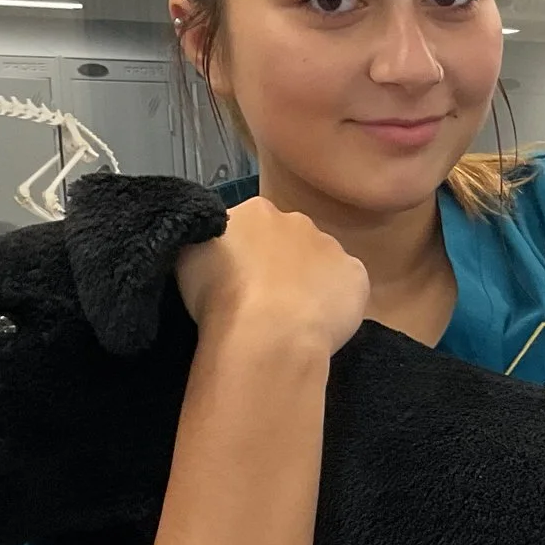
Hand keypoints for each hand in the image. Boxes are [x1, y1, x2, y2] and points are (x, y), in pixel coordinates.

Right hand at [176, 197, 369, 354]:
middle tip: (265, 301)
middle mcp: (297, 220)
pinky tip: (320, 325)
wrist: (267, 332)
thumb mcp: (188, 258)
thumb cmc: (219, 296)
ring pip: (321, 263)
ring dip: (310, 283)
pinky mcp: (357, 276)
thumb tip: (216, 245)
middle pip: (289, 241)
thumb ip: (205, 242)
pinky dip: (338, 302)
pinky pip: (348, 286)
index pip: (253, 227)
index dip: (245, 256)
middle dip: (280, 265)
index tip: (237, 282)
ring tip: (293, 319)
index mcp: (256, 212)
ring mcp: (332, 247)